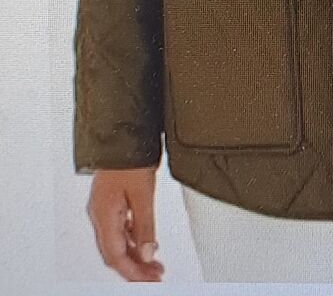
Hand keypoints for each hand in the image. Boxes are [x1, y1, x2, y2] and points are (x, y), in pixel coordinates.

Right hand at [86, 167, 163, 282]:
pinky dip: (133, 238)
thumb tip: (148, 254)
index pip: (115, 255)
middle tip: (155, 276)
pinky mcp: (111, 199)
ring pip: (117, 241)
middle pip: (114, 252)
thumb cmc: (129, 156)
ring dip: (135, 254)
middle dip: (134, 268)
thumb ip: (145, 226)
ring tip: (155, 263)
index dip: (132, 272)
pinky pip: (120, 227)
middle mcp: (99, 213)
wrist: (122, 130)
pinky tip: (147, 240)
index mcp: (103, 214)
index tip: (150, 280)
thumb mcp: (143, 193)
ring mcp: (103, 206)